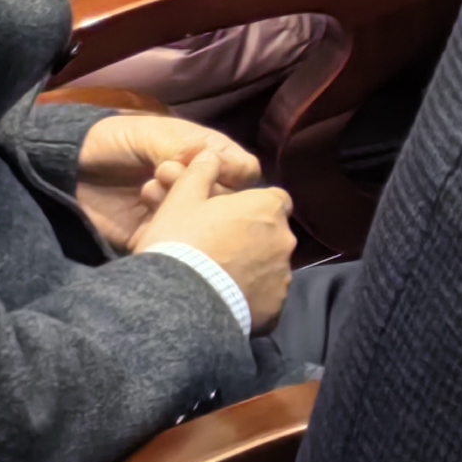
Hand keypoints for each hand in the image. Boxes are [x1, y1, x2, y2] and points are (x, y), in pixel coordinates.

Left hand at [75, 114, 261, 251]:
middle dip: (203, 190)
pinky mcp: (152, 236)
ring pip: (203, 225)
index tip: (208, 167)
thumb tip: (229, 168)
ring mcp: (176, 215)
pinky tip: (141, 211)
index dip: (233, 173)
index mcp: (206, 158)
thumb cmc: (114, 140)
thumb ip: (189, 148)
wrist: (65, 167)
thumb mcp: (153, 133)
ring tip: (148, 188)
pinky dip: (163, 230)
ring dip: (179, 206)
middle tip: (163, 173)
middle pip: (228, 203)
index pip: (244, 171)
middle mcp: (197, 189)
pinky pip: (173, 243)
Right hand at [133, 161, 294, 330]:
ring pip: (269, 268)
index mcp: (268, 207)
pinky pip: (266, 299)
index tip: (228, 221)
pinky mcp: (276, 307)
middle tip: (217, 253)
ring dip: (251, 271)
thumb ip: (200, 173)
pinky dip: (251, 300)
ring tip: (216, 281)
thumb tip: (210, 154)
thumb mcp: (181, 201)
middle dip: (252, 241)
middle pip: (272, 235)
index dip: (251, 209)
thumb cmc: (180, 242)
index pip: (273, 200)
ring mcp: (283, 275)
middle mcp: (285, 238)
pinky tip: (224, 302)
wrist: (177, 302)